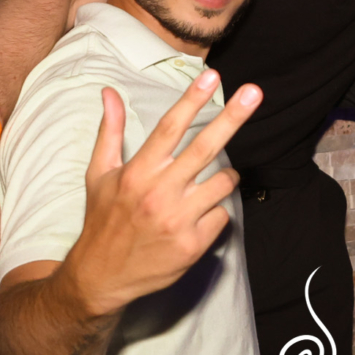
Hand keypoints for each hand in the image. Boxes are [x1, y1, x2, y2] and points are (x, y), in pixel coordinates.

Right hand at [63, 70, 262, 316]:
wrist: (101, 278)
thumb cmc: (103, 220)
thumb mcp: (99, 174)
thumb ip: (110, 131)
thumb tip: (110, 93)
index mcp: (138, 172)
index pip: (170, 128)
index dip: (192, 100)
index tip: (211, 77)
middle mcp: (160, 193)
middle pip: (206, 147)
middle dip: (233, 117)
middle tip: (254, 93)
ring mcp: (179, 220)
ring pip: (224, 183)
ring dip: (225, 178)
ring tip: (203, 186)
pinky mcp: (194, 245)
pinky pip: (222, 215)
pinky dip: (214, 212)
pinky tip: (195, 218)